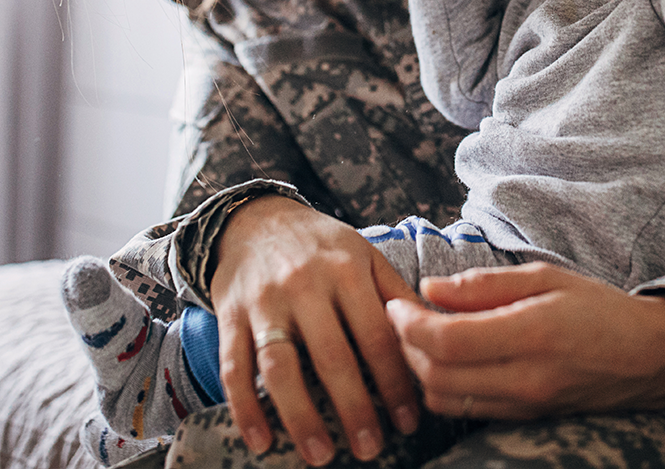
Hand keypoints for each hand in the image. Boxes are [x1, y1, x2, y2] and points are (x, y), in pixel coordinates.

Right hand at [210, 196, 420, 464]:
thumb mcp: (364, 254)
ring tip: (321, 454)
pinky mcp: (229, 315)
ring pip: (280, 366)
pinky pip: (234, 367)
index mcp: (346, 270)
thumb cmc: (321, 245)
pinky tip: (261, 442)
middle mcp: (304, 284)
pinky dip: (245, 408)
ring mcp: (264, 301)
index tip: (409, 420)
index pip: (377, 335)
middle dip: (354, 408)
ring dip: (301, 416)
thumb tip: (435, 335)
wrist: (255, 219)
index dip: (395, 382)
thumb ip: (396, 294)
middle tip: (371, 449)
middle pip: (332, 356)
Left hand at [385, 262, 664, 418]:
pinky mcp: (525, 419)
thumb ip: (484, 285)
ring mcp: (526, 405)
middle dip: (406, 349)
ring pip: (445, 401)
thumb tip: (429, 289)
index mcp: (532, 332)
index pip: (447, 340)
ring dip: (421, 372)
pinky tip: (448, 360)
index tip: (396, 303)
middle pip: (436, 377)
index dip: (409, 324)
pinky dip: (444, 388)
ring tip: (422, 338)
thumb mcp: (545, 276)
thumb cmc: (598, 307)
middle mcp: (526, 377)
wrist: (649, 357)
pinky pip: (467, 411)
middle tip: (402, 319)